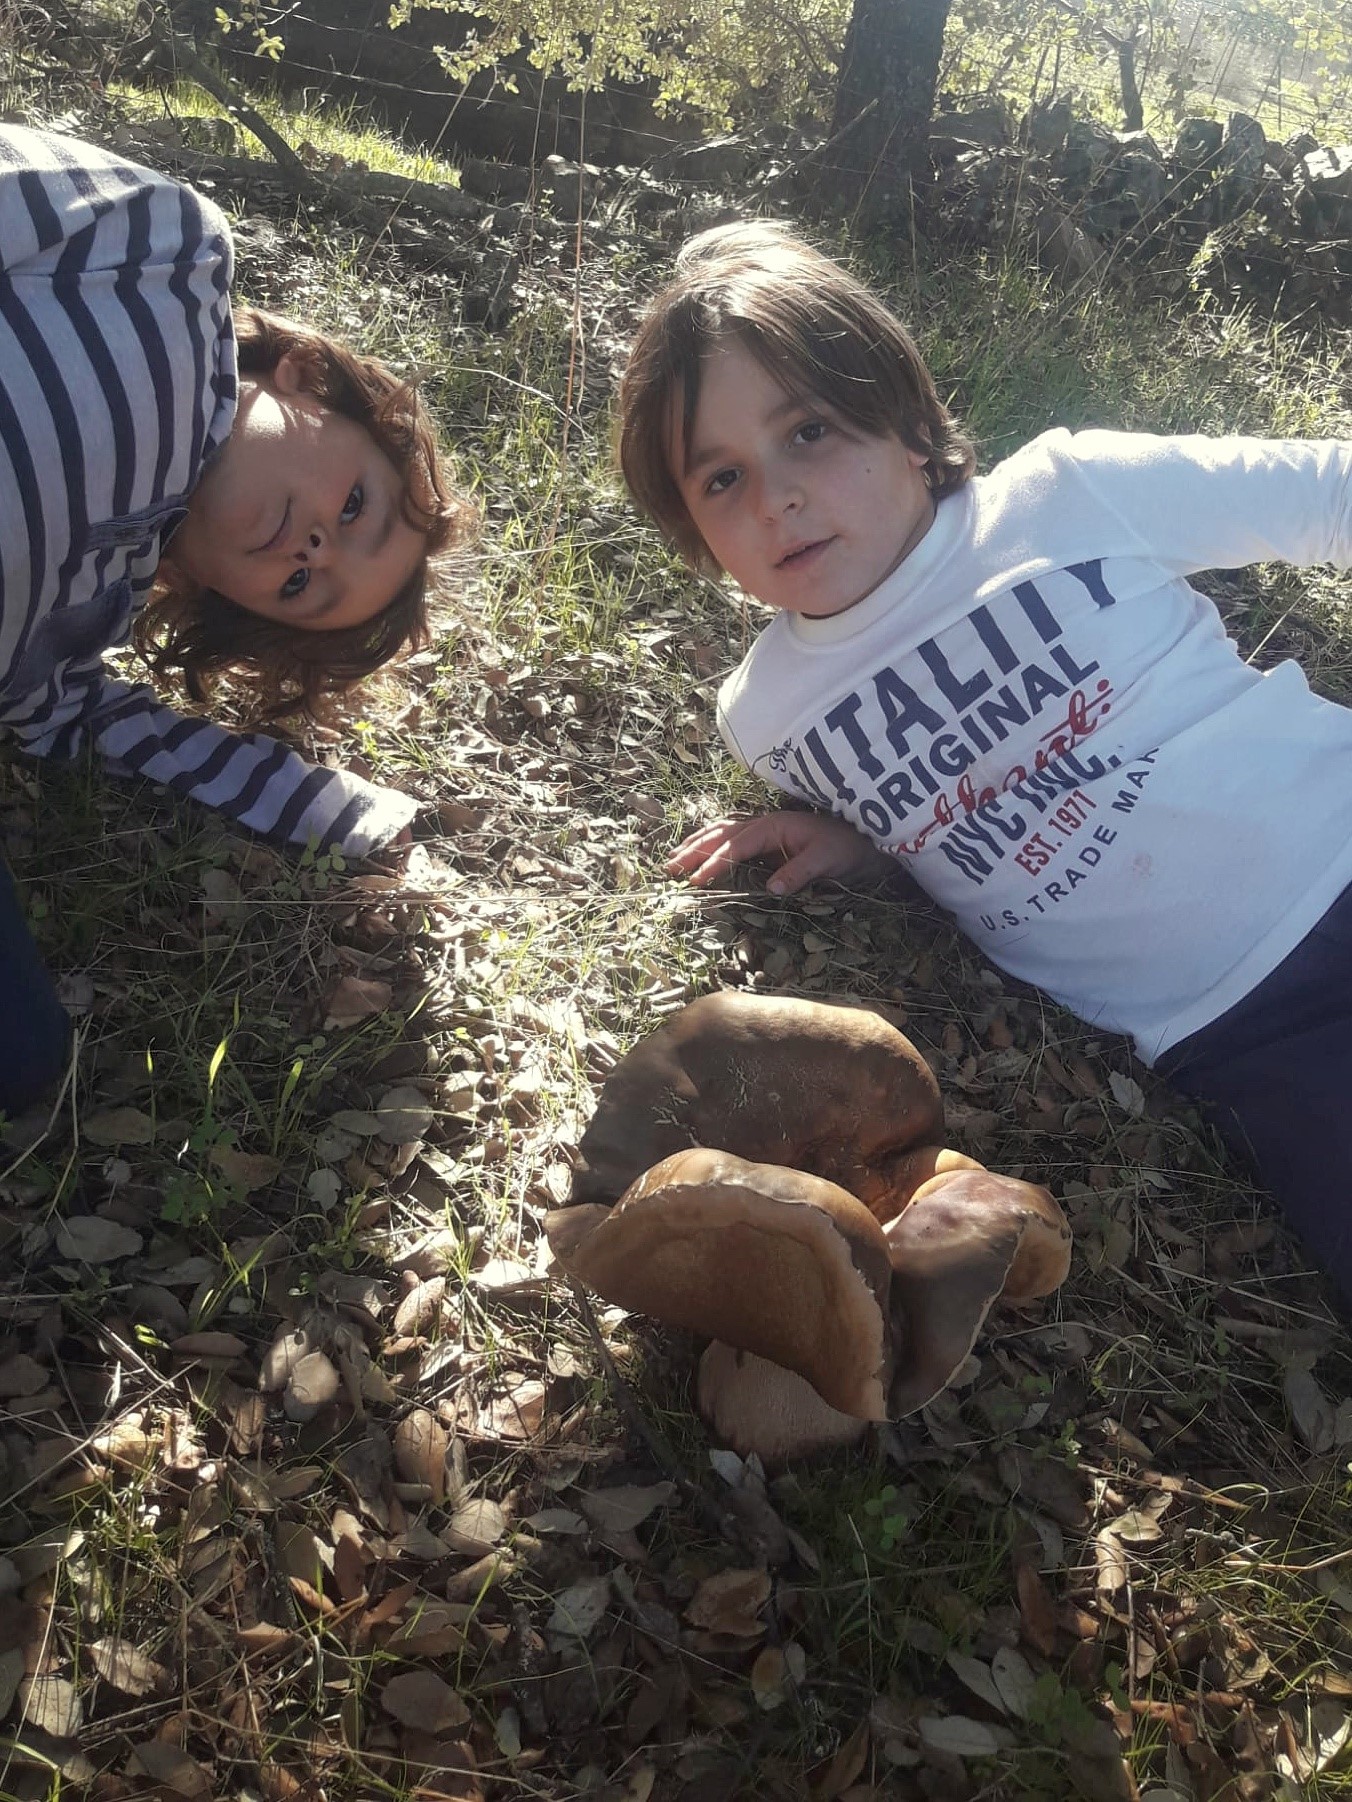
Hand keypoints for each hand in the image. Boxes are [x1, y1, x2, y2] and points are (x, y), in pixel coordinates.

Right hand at [667, 810, 893, 896]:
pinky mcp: (766, 841)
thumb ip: (799, 873)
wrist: (865, 840)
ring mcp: (764, 830)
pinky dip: (710, 844)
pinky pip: (731, 838)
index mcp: (774, 826)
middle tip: (669, 868)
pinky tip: (699, 853)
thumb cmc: (847, 849)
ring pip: (721, 832)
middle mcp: (764, 824)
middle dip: (693, 850)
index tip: (696, 880)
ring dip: (697, 844)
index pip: (736, 846)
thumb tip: (771, 888)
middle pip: (720, 834)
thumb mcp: (827, 861)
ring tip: (674, 858)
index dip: (714, 862)